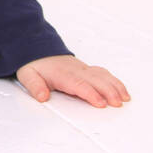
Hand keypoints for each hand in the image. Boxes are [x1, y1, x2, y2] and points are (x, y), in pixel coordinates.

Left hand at [15, 54, 129, 107]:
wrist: (36, 48)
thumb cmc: (35, 65)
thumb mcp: (27, 76)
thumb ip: (35, 86)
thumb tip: (42, 96)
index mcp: (62, 74)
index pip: (79, 84)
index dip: (91, 94)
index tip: (100, 103)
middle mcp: (76, 70)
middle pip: (96, 80)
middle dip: (108, 91)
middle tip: (117, 104)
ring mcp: (83, 68)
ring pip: (103, 76)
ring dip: (115, 86)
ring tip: (125, 98)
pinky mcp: (87, 69)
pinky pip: (104, 73)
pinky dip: (114, 81)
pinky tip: (121, 90)